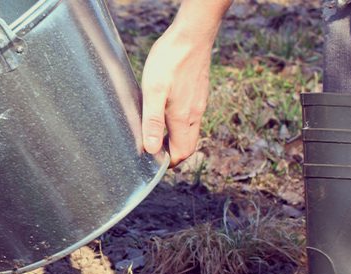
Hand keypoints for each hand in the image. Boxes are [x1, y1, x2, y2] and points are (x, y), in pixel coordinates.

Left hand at [141, 2, 227, 166]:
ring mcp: (199, 102)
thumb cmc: (170, 61)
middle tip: (152, 151)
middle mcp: (195, 113)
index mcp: (183, 118)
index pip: (181, 153)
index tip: (151, 161)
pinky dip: (179, 124)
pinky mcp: (198, 92)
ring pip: (190, 131)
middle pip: (187, 145)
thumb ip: (152, 121)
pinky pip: (191, 117)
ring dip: (175, 138)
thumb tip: (151, 149)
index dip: (167, 162)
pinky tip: (164, 113)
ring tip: (155, 134)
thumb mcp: (153, 91)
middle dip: (171, 154)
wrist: (192, 35)